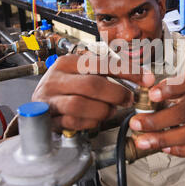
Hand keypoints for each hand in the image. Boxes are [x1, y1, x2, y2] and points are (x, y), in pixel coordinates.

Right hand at [32, 53, 154, 131]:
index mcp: (68, 62)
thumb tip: (142, 78)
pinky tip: (95, 120)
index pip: (102, 63)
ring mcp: (50, 98)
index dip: (128, 72)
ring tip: (109, 111)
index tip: (146, 79)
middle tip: (128, 100)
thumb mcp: (82, 75)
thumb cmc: (66, 90)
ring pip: (81, 104)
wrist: (38, 107)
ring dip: (102, 110)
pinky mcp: (48, 117)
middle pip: (92, 84)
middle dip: (116, 94)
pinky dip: (89, 123)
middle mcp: (56, 78)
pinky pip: (72, 122)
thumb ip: (107, 74)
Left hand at [129, 70, 184, 156]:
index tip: (151, 95)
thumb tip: (140, 101)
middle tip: (136, 123)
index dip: (170, 88)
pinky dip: (180, 150)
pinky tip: (164, 148)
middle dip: (156, 120)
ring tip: (144, 141)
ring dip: (163, 139)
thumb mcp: (180, 85)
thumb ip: (163, 91)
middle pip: (184, 112)